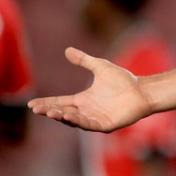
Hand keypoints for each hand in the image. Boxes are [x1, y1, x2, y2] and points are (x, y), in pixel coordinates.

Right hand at [28, 47, 151, 131]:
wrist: (143, 90)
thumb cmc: (124, 80)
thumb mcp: (100, 67)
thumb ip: (84, 60)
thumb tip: (67, 50)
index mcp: (83, 99)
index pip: (60, 102)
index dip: (47, 103)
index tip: (32, 104)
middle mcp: (87, 110)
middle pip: (63, 112)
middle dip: (50, 111)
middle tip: (37, 109)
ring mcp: (95, 119)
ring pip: (74, 120)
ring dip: (62, 117)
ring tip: (51, 112)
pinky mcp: (105, 125)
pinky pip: (89, 125)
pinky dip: (79, 121)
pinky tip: (69, 116)